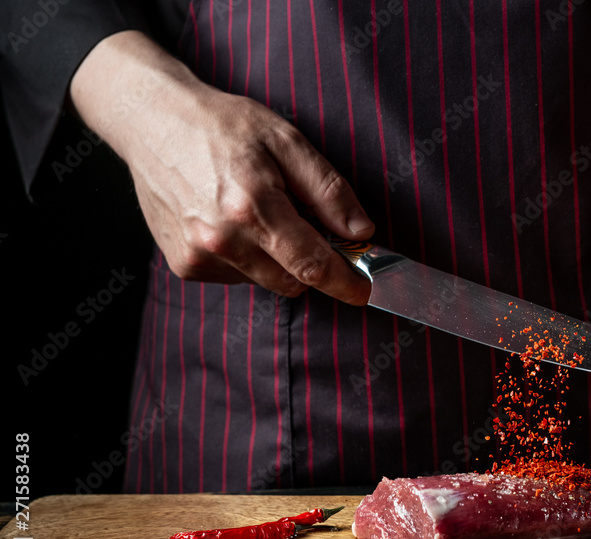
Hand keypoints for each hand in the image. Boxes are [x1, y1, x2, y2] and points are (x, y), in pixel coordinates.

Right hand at [69, 31, 373, 302]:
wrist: (151, 121)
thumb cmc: (222, 125)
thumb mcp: (286, 141)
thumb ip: (328, 190)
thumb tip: (361, 232)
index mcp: (252, 207)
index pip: (312, 264)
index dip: (344, 282)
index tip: (364, 292)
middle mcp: (222, 240)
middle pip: (292, 281)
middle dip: (310, 263)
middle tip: (307, 226)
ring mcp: (198, 256)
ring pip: (265, 281)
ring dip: (276, 259)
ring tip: (259, 212)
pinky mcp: (184, 265)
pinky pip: (236, 277)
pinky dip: (246, 258)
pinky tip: (232, 222)